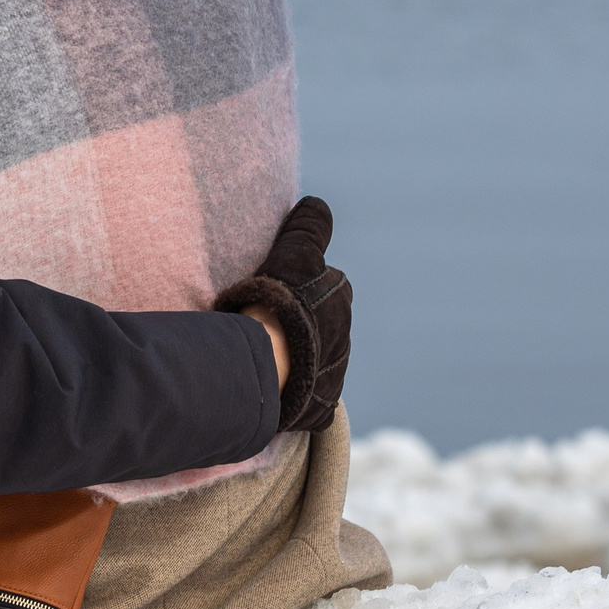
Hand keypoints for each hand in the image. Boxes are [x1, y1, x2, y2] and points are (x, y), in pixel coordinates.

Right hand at [216, 196, 351, 433]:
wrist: (268, 362)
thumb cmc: (279, 303)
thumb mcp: (294, 252)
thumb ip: (309, 226)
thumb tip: (317, 203)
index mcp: (340, 298)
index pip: (324, 285)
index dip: (299, 286)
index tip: (276, 290)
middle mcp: (344, 335)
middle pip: (322, 323)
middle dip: (303, 322)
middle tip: (268, 322)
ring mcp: (333, 372)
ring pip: (315, 358)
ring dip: (298, 355)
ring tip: (265, 354)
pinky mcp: (320, 405)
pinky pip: (308, 394)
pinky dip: (294, 389)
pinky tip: (271, 384)